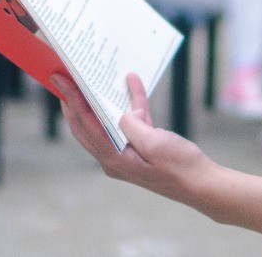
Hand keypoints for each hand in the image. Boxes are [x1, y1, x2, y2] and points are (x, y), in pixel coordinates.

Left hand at [53, 72, 215, 203]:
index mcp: (114, 158)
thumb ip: (133, 125)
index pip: (85, 124)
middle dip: (73, 100)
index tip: (59, 79)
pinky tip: (133, 84)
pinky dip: (131, 104)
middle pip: (86, 124)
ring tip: (87, 80)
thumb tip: (124, 113)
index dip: (71, 99)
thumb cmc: (180, 167)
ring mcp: (126, 153)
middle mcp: (114, 157)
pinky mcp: (140, 147)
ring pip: (105, 121)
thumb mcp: (155, 144)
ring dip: (99, 100)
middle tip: (62, 78)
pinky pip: (130, 121)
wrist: (202, 184)